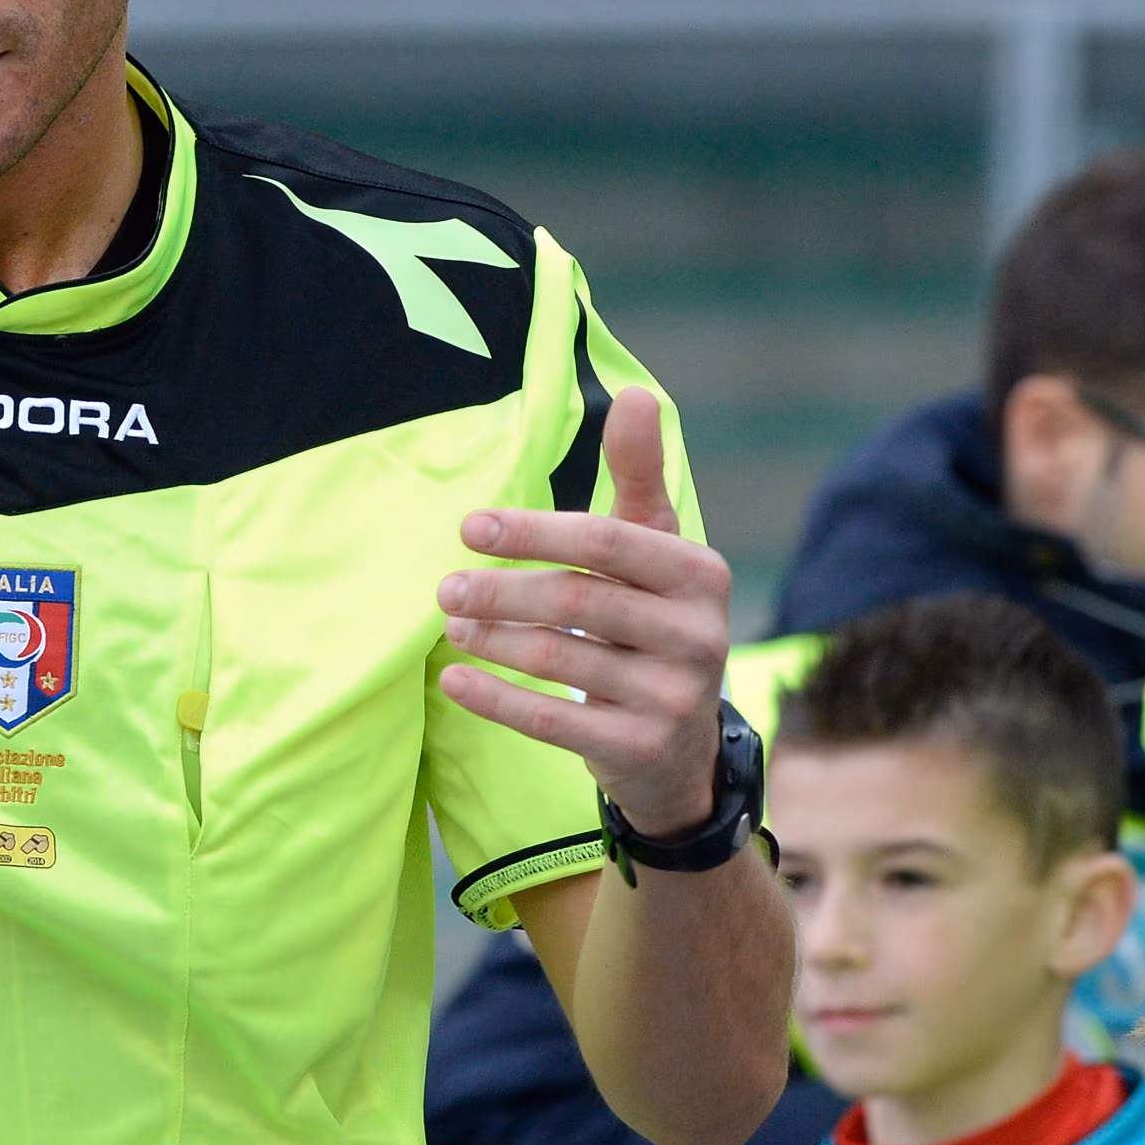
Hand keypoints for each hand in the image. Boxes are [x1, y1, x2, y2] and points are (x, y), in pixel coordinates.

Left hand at [437, 389, 731, 838]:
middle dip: (500, 590)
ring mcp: (672, 698)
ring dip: (492, 638)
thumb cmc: (653, 622)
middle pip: (578, 601)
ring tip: (451, 624)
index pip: (605, 543)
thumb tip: (637, 394)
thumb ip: (638, 475)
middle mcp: (698, 635)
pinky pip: (552, 720)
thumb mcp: (656, 549)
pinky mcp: (640, 750)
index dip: (533, 532)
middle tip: (445, 586)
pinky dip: (495, 699)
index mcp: (699, 574)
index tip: (470, 526)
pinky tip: (454, 680)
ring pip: (561, 659)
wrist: (681, 748)